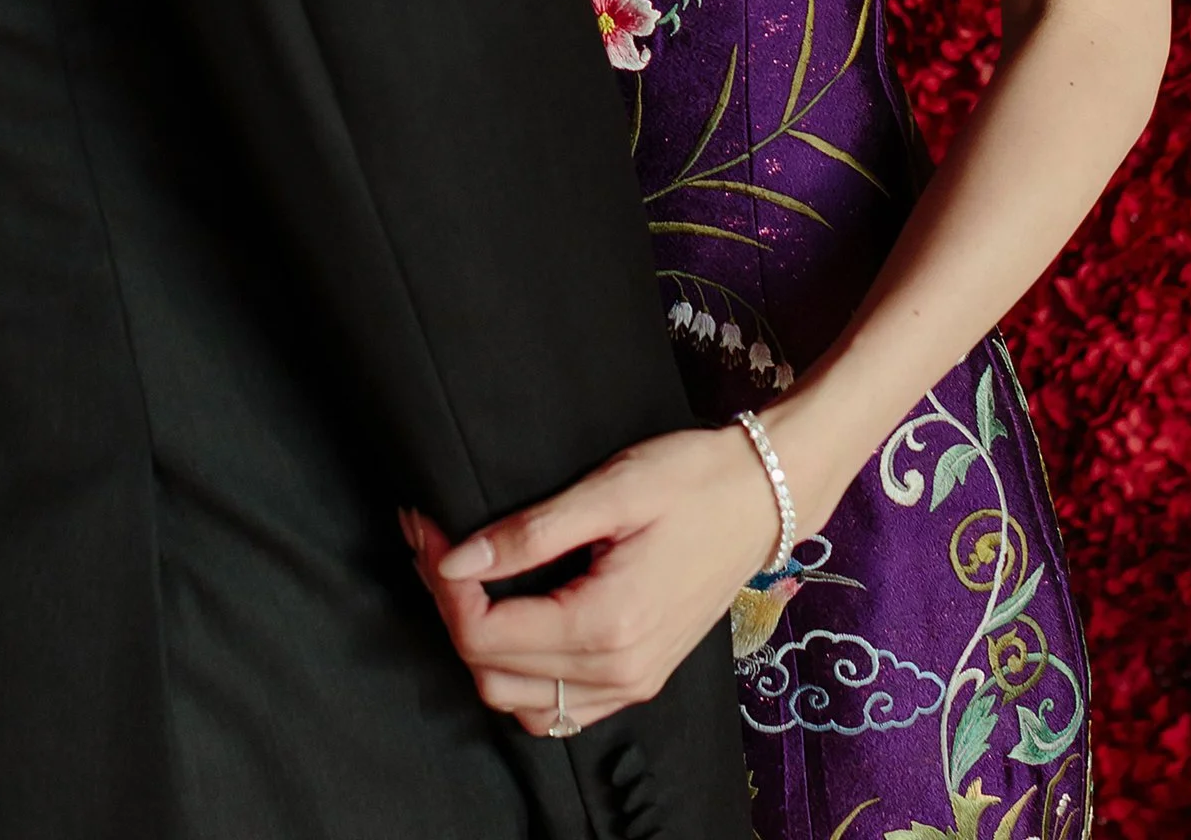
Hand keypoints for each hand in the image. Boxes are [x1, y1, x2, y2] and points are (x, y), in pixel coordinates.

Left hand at [399, 423, 780, 737]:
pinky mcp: (639, 680)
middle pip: (490, 673)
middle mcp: (618, 673)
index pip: (485, 635)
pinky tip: (513, 619)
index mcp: (606, 626)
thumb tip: (456, 561)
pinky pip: (557, 710)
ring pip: (517, 701)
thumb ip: (530, 532)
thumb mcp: (610, 490)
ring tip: (467, 577)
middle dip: (452, 611)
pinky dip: (520, 676)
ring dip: (479, 646)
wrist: (763, 498)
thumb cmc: (691, 480)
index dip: (442, 585)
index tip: (427, 529)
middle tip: (438, 545)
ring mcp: (631, 685)